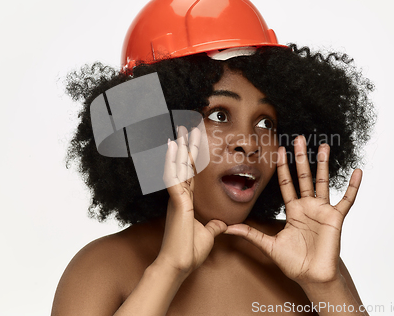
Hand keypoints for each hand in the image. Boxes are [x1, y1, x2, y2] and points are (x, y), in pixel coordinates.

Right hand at [157, 126, 226, 278]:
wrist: (180, 264)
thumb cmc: (189, 252)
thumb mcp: (208, 234)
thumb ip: (214, 226)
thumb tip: (222, 223)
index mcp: (187, 202)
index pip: (190, 174)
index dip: (192, 158)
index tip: (193, 142)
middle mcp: (180, 197)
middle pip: (183, 166)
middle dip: (185, 146)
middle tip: (186, 128)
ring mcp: (176, 198)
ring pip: (177, 167)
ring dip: (179, 148)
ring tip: (179, 131)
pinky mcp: (176, 202)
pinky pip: (173, 177)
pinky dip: (171, 161)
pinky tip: (171, 148)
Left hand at [225, 136, 361, 286]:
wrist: (312, 277)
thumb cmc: (293, 263)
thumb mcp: (268, 245)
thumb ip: (250, 234)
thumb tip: (226, 229)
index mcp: (293, 210)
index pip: (286, 183)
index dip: (283, 167)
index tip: (280, 150)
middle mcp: (308, 206)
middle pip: (303, 176)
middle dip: (301, 158)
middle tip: (299, 138)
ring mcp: (322, 210)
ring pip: (323, 182)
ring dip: (323, 164)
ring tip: (323, 146)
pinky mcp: (335, 218)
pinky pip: (347, 200)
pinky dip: (353, 186)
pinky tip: (358, 172)